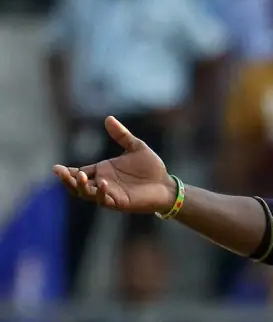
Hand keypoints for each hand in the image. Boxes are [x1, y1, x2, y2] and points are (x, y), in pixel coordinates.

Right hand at [53, 116, 174, 214]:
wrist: (167, 185)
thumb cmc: (151, 168)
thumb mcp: (136, 147)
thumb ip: (122, 135)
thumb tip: (108, 118)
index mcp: (103, 171)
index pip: (79, 172)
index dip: (67, 171)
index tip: (56, 167)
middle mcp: (103, 183)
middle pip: (78, 184)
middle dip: (68, 179)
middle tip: (60, 172)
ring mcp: (110, 194)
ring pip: (88, 194)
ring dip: (82, 186)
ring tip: (81, 176)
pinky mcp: (120, 203)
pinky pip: (106, 200)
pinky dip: (102, 193)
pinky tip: (104, 183)